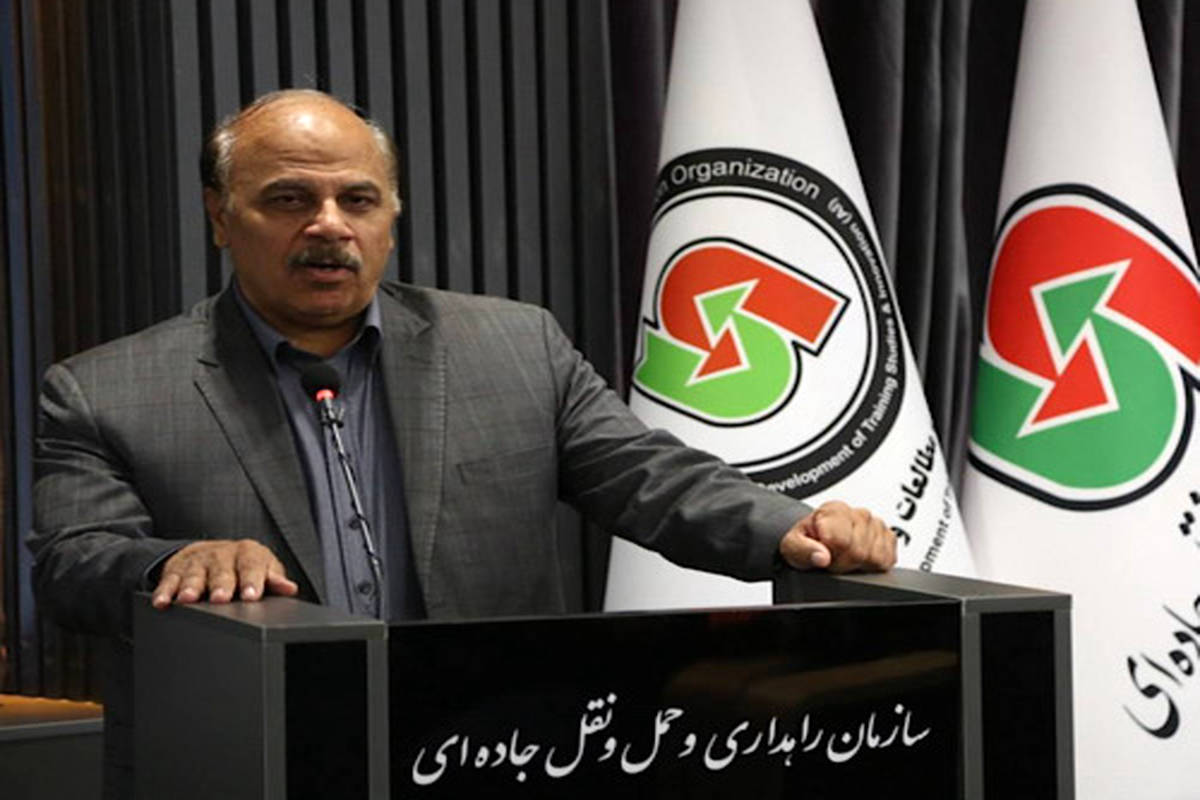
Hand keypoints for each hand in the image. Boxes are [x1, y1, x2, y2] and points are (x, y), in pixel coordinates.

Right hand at [151, 539, 298, 608]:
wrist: (211, 552)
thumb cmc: (243, 566)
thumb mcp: (263, 569)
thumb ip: (274, 580)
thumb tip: (289, 588)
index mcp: (248, 553)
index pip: (252, 565)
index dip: (252, 580)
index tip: (251, 596)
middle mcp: (223, 554)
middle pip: (222, 569)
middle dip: (221, 584)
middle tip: (221, 599)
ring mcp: (199, 561)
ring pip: (194, 574)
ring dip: (190, 587)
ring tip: (188, 599)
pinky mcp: (177, 569)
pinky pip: (169, 580)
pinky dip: (164, 591)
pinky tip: (162, 602)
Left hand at [778, 500, 896, 572]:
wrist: (817, 536)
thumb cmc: (806, 539)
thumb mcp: (792, 546)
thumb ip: (803, 550)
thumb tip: (822, 557)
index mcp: (835, 510)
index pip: (843, 542)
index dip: (831, 557)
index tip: (823, 556)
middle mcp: (858, 513)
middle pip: (860, 552)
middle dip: (845, 563)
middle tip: (833, 558)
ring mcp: (876, 524)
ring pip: (876, 557)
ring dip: (860, 565)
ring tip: (845, 557)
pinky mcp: (889, 536)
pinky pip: (889, 559)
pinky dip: (875, 564)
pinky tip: (860, 558)